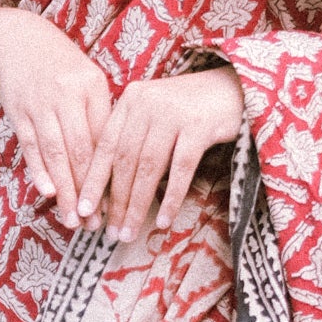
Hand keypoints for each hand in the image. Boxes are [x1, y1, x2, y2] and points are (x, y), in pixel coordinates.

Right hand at [0, 8, 111, 219]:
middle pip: (80, 150)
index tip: (118, 204)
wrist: (20, 40)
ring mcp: (40, 103)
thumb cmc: (64, 67)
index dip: (111, 174)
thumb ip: (101, 116)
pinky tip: (47, 192)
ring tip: (73, 220)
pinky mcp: (18, 111)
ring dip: (64, 190)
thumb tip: (117, 162)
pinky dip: (38, 170)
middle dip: (88, 191)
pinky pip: (30, 146)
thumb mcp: (90, 81)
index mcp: (92, 87)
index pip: (105, 138)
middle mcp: (66, 95)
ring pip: (55, 153)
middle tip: (95, 224)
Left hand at [75, 65, 244, 247]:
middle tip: (112, 232)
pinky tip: (164, 221)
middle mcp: (147, 102)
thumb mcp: (156, 113)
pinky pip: (180, 169)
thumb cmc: (192, 108)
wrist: (237, 88)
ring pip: (148, 168)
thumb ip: (134, 137)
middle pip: (125, 160)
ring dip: (137, 205)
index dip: (93, 180)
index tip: (84, 209)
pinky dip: (170, 198)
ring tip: (130, 232)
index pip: (105, 145)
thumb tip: (112, 187)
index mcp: (131, 99)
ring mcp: (174, 113)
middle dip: (116, 201)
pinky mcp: (200, 126)